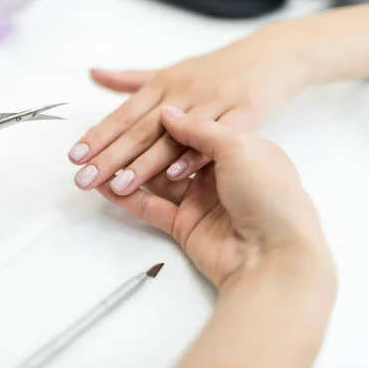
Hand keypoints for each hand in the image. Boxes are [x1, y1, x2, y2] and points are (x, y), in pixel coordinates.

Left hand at [69, 26, 314, 196]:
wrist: (273, 55)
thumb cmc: (216, 68)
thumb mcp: (171, 70)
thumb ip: (130, 79)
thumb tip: (93, 74)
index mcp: (163, 86)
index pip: (123, 115)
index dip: (98, 136)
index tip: (74, 157)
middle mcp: (182, 94)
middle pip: (140, 130)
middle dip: (110, 156)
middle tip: (83, 178)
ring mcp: (212, 104)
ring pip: (172, 138)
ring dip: (145, 163)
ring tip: (118, 184)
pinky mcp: (242, 115)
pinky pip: (215, 139)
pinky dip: (194, 157)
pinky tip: (175, 175)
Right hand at [97, 106, 332, 288]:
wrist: (278, 255)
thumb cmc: (270, 194)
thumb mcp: (240, 148)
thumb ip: (199, 130)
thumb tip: (165, 112)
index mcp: (232, 146)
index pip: (183, 128)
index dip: (151, 121)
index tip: (122, 115)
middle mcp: (213, 171)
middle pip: (161, 153)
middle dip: (126, 147)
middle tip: (95, 143)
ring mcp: (197, 199)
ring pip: (151, 180)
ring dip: (122, 171)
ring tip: (91, 164)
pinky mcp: (184, 225)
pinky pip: (151, 207)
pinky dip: (127, 197)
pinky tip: (105, 186)